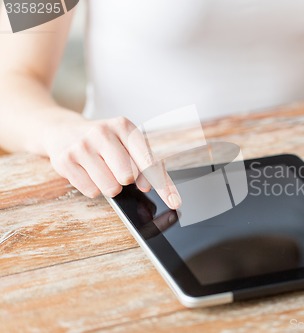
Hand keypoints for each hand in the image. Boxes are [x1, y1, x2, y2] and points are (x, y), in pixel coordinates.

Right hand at [42, 115, 181, 208]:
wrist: (63, 130)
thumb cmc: (104, 141)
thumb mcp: (127, 143)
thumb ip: (145, 163)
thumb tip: (150, 186)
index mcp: (124, 126)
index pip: (148, 160)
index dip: (161, 183)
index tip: (174, 201)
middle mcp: (103, 132)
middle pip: (128, 176)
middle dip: (127, 180)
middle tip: (120, 171)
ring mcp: (81, 146)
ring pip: (110, 187)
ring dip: (111, 186)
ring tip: (103, 170)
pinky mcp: (64, 161)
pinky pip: (91, 191)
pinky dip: (94, 188)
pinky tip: (88, 172)